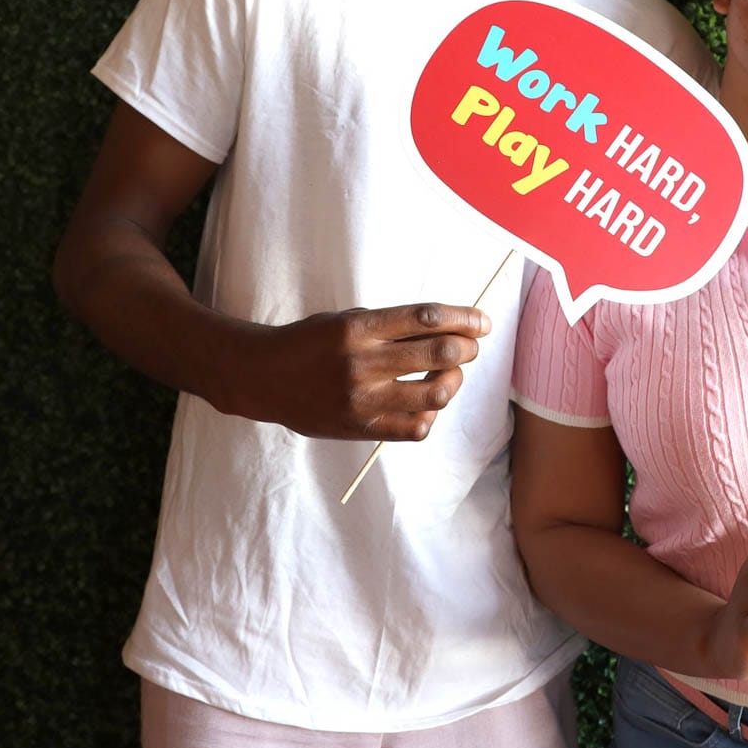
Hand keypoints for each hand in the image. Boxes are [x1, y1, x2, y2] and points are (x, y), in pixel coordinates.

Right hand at [224, 303, 489, 439]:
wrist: (264, 379)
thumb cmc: (309, 343)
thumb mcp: (345, 319)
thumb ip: (390, 325)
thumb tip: (446, 326)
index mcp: (358, 328)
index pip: (425, 318)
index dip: (462, 318)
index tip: (482, 321)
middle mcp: (363, 363)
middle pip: (437, 353)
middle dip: (466, 348)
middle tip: (471, 346)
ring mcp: (363, 399)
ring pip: (434, 393)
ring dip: (453, 381)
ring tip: (450, 374)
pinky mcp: (362, 428)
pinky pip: (415, 428)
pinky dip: (431, 415)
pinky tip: (428, 403)